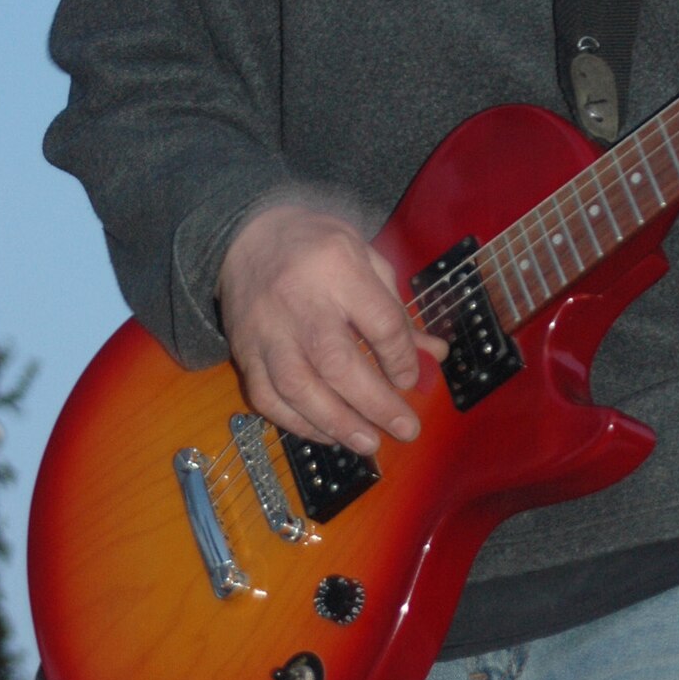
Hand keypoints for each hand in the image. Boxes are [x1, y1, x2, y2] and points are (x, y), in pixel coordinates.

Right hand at [217, 205, 446, 454]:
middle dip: (375, 403)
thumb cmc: (316, 246)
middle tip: (405, 429)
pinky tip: (326, 434)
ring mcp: (267, 330)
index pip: (380, 322)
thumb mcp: (365, 258)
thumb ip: (397, 309)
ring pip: (299, 387)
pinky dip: (297, 423)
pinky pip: (267, 397)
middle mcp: (299, 301)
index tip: (411, 379)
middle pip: (338, 362)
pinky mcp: (244, 351)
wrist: (246, 237)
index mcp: (338, 267)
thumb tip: (434, 355)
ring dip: (337, 422)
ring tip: (369, 443)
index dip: (401, 358)